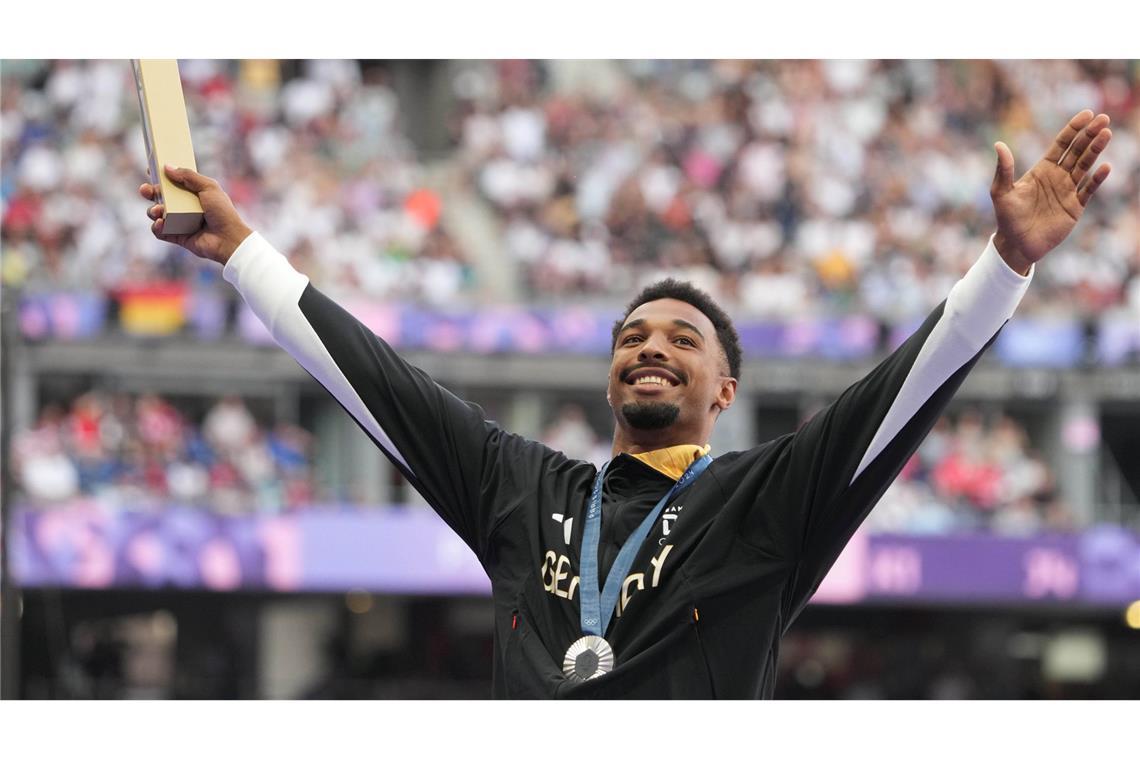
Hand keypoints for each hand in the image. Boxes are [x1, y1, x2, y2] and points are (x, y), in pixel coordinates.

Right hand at [139, 165, 252, 265]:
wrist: (229, 239)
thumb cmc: (223, 212)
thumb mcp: (209, 187)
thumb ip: (189, 176)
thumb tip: (167, 167)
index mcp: (192, 193)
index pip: (173, 183)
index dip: (160, 177)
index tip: (150, 170)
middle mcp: (184, 207)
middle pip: (160, 197)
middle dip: (150, 192)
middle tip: (145, 190)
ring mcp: (180, 222)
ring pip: (157, 213)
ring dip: (152, 210)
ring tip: (158, 210)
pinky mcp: (178, 236)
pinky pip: (160, 232)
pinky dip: (156, 228)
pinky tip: (160, 223)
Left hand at [991, 110, 1112, 274]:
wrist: (1016, 245)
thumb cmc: (1006, 218)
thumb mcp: (1001, 192)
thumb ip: (1003, 169)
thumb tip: (998, 144)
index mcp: (1042, 170)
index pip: (1061, 144)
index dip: (1073, 129)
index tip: (1086, 114)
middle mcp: (1058, 177)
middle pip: (1077, 151)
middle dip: (1090, 134)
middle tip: (1103, 118)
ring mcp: (1068, 191)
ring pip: (1085, 166)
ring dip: (1096, 150)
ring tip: (1106, 134)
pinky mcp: (1075, 207)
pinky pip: (1088, 190)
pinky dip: (1096, 179)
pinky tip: (1105, 167)